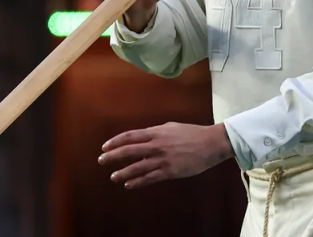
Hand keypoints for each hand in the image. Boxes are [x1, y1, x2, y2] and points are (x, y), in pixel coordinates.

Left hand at [99, 122, 234, 189]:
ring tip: (113, 177)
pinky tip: (129, 185)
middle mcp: (157, 145)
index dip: (115, 142)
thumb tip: (142, 138)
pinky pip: (149, 178)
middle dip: (112, 157)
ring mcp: (162, 159)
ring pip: (136, 168)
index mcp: (157, 132)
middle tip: (101, 160)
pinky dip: (137, 182)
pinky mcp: (169, 171)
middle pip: (128, 151)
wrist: (211, 144)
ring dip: (122, 173)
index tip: (105, 147)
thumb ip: (156, 132)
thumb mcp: (172, 127)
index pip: (130, 136)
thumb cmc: (192, 133)